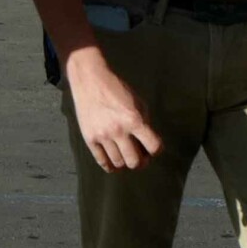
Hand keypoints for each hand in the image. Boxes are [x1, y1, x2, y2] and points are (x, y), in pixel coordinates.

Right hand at [64, 45, 162, 172]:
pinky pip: (101, 161)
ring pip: (118, 163)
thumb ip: (144, 122)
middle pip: (135, 161)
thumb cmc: (117, 89)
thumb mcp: (138, 102)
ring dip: (126, 163)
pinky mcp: (89, 138)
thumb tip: (147, 143)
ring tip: (127, 158)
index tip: (153, 148)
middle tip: (141, 157)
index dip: (156, 150)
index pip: (153, 147)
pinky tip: (114, 164)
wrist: (90, 81)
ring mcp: (102, 136)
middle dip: (141, 162)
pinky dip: (110, 166)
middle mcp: (118, 130)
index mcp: (134, 119)